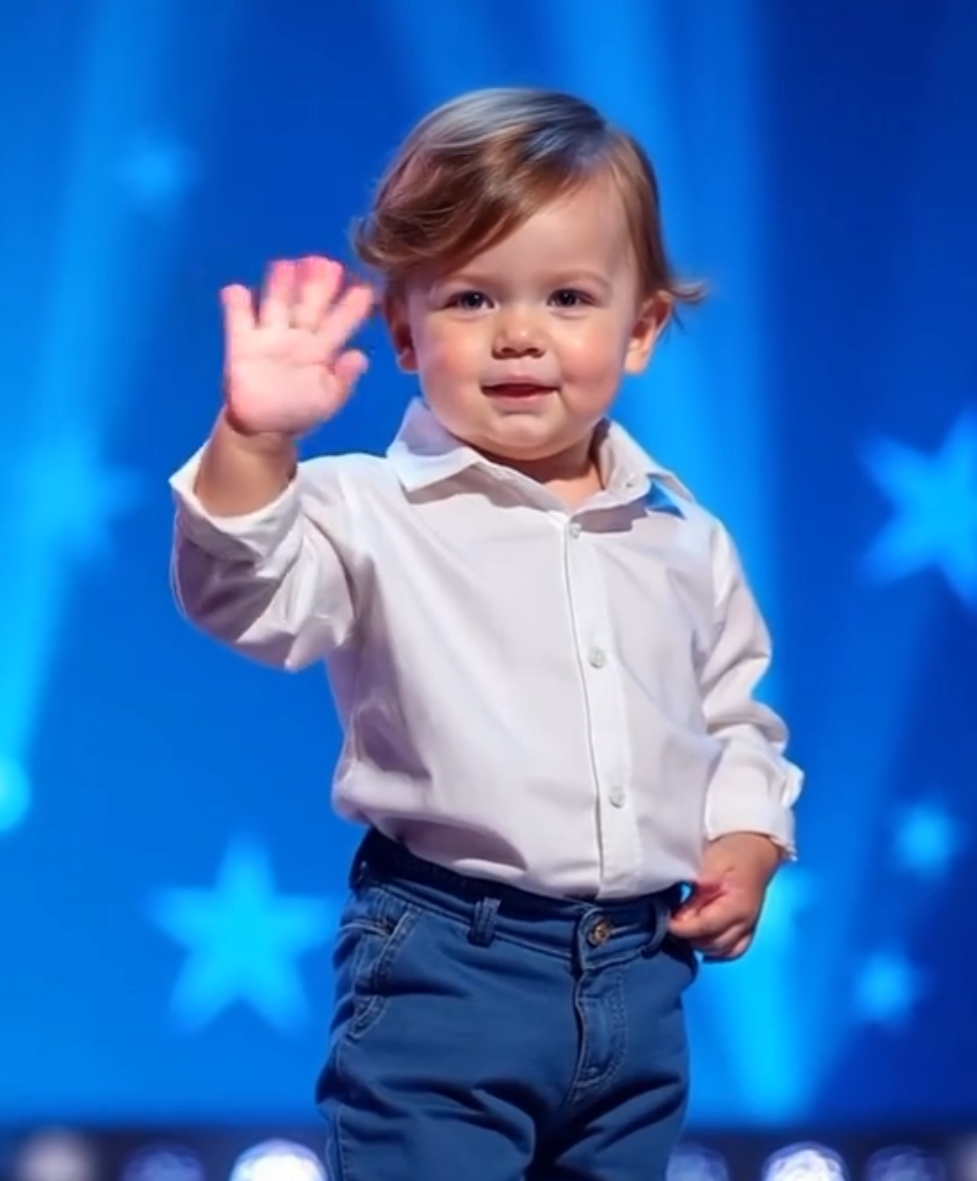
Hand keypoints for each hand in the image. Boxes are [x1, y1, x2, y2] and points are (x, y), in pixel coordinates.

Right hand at [221, 256, 373, 437]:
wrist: (262, 427)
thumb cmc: (299, 411)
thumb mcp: (328, 400)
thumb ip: (344, 379)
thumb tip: (360, 356)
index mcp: (322, 349)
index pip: (340, 323)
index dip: (351, 306)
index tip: (365, 288)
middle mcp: (297, 336)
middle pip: (308, 304)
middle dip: (317, 284)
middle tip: (327, 263)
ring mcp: (269, 336)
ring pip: (276, 304)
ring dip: (280, 285)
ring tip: (286, 265)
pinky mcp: (241, 343)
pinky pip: (238, 319)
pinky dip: (236, 304)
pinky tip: (237, 291)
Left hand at [668, 832, 781, 960]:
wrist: (755, 849)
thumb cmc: (732, 853)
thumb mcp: (712, 862)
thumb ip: (700, 889)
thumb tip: (683, 916)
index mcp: (738, 905)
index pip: (706, 927)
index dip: (682, 927)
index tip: (666, 920)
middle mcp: (746, 922)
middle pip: (712, 943)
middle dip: (689, 936)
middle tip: (671, 922)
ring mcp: (748, 928)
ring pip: (720, 951)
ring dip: (699, 943)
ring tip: (684, 928)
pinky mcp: (746, 930)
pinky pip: (730, 951)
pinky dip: (714, 949)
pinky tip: (700, 938)